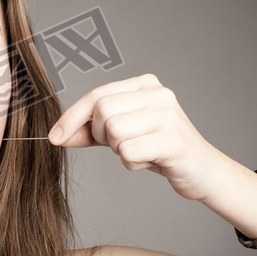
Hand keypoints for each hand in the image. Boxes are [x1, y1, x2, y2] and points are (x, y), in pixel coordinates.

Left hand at [48, 73, 224, 199]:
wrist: (201, 171)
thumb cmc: (158, 149)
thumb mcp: (120, 135)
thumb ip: (89, 132)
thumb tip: (57, 135)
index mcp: (145, 84)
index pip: (96, 95)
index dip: (71, 117)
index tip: (55, 137)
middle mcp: (158, 94)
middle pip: (102, 111)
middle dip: (101, 135)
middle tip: (120, 145)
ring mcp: (168, 116)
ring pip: (114, 132)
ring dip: (118, 151)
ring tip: (140, 152)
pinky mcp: (174, 141)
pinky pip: (128, 152)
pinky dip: (131, 163)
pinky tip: (150, 161)